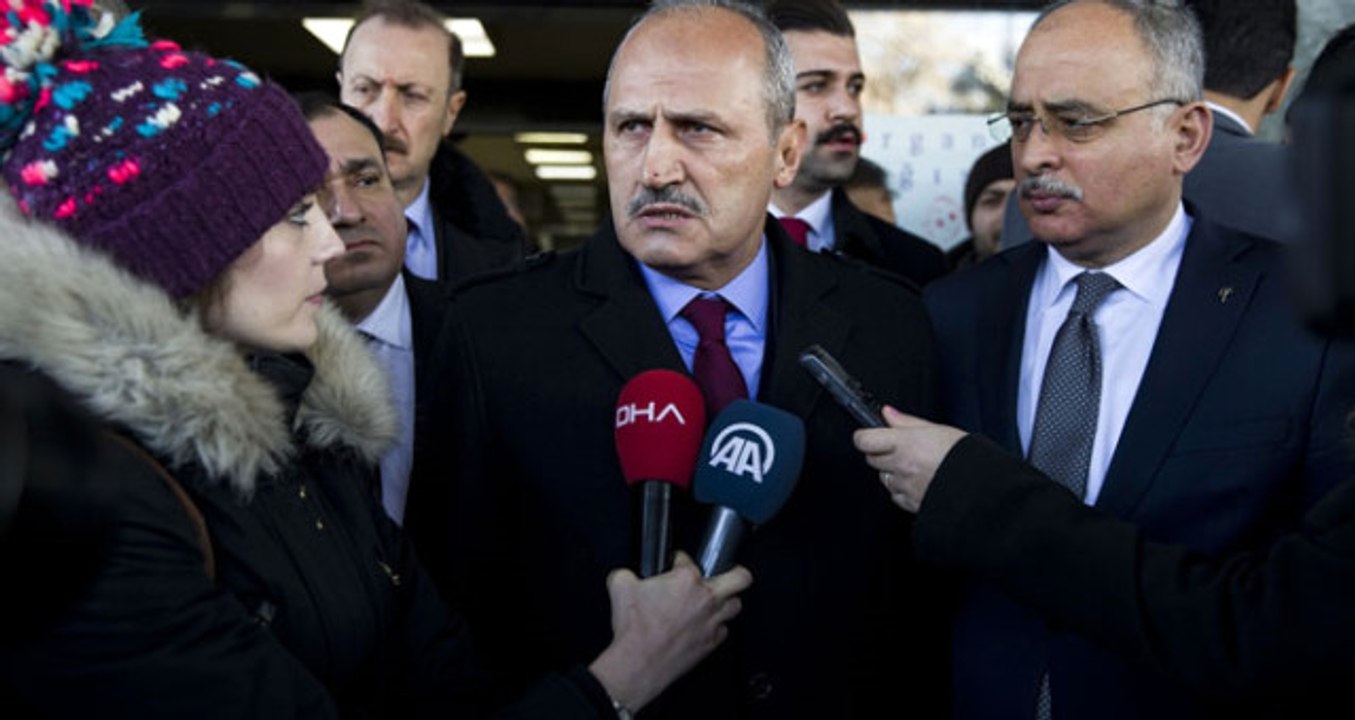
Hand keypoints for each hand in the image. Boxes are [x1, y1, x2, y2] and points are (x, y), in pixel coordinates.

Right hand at [588, 551, 751, 711]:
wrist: (639, 663)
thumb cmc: (635, 630)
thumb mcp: (620, 587)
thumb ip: (625, 573)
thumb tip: (626, 574)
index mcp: (686, 579)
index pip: (688, 559)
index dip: (678, 561)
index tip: (674, 566)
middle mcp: (706, 598)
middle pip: (740, 578)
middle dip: (736, 571)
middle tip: (727, 573)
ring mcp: (712, 621)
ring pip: (736, 605)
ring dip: (727, 601)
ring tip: (716, 600)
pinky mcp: (712, 642)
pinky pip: (724, 629)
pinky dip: (716, 626)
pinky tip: (705, 625)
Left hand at [853, 405, 966, 512]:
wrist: (982, 486)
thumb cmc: (966, 456)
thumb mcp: (939, 429)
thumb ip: (907, 422)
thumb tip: (888, 413)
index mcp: (906, 443)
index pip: (864, 440)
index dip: (865, 436)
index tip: (870, 435)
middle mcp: (901, 466)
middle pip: (871, 459)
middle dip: (880, 453)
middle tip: (898, 449)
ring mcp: (905, 486)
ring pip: (883, 478)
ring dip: (892, 472)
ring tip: (915, 466)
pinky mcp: (911, 503)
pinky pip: (895, 496)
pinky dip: (902, 489)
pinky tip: (918, 482)